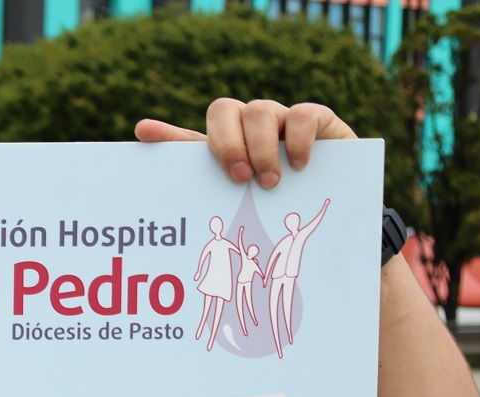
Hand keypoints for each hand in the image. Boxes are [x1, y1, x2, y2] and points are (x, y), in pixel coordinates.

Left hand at [136, 98, 354, 189]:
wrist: (336, 201)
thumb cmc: (282, 202)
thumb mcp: (242, 203)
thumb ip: (205, 190)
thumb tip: (153, 168)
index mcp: (228, 146)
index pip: (193, 133)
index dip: (167, 133)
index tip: (143, 133)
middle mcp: (250, 125)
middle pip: (224, 109)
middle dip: (227, 143)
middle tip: (238, 178)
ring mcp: (282, 119)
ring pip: (260, 110)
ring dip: (261, 149)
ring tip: (270, 183)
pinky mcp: (318, 119)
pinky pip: (302, 114)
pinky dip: (297, 140)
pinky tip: (298, 165)